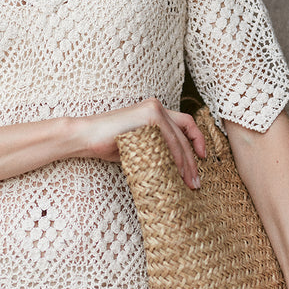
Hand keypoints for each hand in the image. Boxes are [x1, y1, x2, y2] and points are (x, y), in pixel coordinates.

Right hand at [71, 98, 205, 189]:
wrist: (86, 136)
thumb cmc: (107, 143)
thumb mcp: (138, 144)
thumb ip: (156, 146)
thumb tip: (176, 166)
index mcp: (154, 110)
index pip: (185, 123)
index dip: (197, 139)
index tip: (203, 157)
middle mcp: (156, 106)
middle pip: (185, 134)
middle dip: (193, 160)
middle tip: (196, 181)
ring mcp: (153, 109)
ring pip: (179, 139)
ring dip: (187, 163)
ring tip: (189, 182)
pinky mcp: (148, 116)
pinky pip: (169, 141)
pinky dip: (176, 158)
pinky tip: (177, 173)